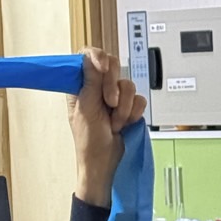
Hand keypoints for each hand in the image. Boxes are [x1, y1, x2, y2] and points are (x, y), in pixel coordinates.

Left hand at [67, 48, 147, 207]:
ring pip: (128, 85)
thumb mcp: (86, 108)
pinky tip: (124, 124)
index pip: (89, 57)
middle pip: (113, 66)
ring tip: (114, 122)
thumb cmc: (89, 141)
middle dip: (113, 86)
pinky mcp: (129, 108)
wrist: (105, 163)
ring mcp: (115, 97)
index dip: (98, 57)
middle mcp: (98, 88)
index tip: (103, 67)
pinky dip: (133, 113)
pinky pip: (139, 100)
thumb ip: (90, 81)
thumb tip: (92, 57)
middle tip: (108, 103)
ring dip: (123, 106)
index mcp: (81, 84)